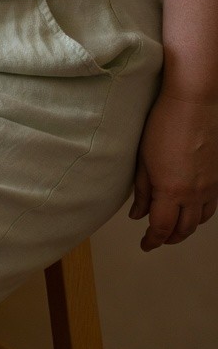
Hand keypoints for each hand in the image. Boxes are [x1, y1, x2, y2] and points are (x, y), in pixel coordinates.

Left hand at [129, 91, 217, 249]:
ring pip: (199, 221)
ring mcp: (209, 187)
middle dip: (169, 238)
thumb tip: (138, 214)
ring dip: (186, 229)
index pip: (162, 228)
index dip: (153, 240)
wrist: (192, 104)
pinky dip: (199, 215)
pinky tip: (190, 209)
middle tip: (156, 238)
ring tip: (172, 227)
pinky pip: (211, 206)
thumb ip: (141, 191)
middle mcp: (193, 194)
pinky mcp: (217, 178)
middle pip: (183, 230)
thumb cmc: (164, 126)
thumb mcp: (143, 159)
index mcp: (170, 191)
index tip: (145, 244)